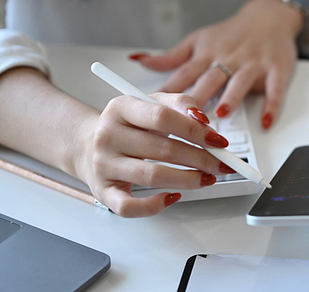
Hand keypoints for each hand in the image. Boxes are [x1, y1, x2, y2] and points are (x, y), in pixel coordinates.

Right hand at [74, 93, 237, 216]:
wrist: (86, 145)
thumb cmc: (128, 125)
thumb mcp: (151, 103)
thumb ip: (180, 104)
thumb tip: (204, 122)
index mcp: (121, 108)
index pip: (163, 117)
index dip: (195, 130)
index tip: (219, 141)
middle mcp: (108, 136)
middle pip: (163, 149)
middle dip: (201, 159)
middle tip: (222, 165)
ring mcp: (103, 165)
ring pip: (152, 176)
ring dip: (187, 180)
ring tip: (208, 178)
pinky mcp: (103, 191)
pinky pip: (129, 206)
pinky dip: (154, 206)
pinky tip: (174, 196)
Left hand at [130, 0, 302, 128]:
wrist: (269, 16)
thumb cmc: (232, 33)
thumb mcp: (198, 40)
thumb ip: (170, 57)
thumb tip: (139, 60)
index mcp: (207, 54)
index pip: (184, 75)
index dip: (169, 92)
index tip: (156, 110)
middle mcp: (228, 59)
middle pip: (210, 80)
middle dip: (197, 99)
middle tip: (186, 120)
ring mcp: (253, 65)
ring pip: (240, 82)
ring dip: (232, 98)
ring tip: (223, 114)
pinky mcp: (276, 70)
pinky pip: (274, 90)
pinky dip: (271, 106)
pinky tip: (265, 121)